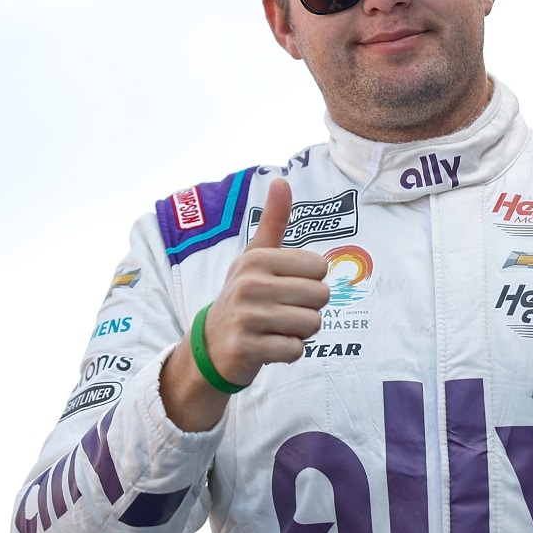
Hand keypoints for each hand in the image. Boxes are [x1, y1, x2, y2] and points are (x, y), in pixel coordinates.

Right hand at [198, 178, 329, 387]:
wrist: (210, 344)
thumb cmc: (244, 295)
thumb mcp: (255, 256)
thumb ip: (274, 221)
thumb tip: (282, 180)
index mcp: (257, 259)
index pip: (320, 268)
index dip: (310, 282)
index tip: (285, 287)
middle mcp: (250, 284)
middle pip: (321, 296)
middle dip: (308, 308)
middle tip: (281, 311)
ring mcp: (246, 317)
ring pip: (312, 324)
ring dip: (300, 331)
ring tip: (275, 328)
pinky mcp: (246, 347)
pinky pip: (296, 349)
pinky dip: (288, 352)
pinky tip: (268, 345)